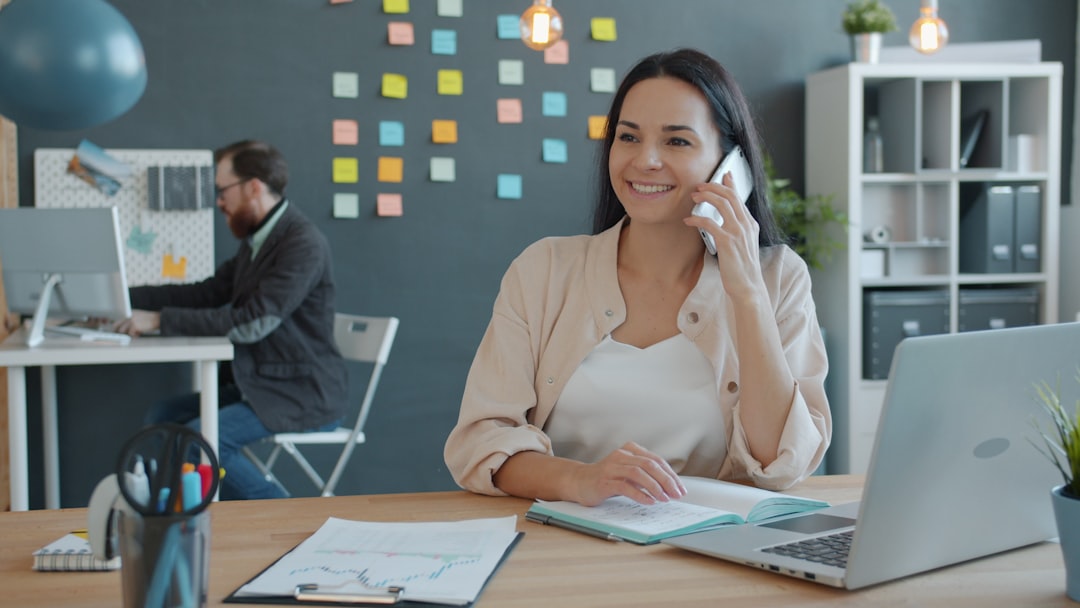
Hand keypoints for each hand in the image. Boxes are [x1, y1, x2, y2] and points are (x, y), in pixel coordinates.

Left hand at [113, 310, 160, 336]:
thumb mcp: (138, 317)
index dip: (116, 327)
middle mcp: (128, 315)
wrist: (157, 319)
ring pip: (122, 330)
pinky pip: (130, 333)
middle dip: (118, 332)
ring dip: (127, 334)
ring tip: (134, 334)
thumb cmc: (149, 320)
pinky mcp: (134, 325)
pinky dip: (134, 335)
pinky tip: (139, 334)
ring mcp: (130, 320)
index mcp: (128, 313)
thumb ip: (130, 321)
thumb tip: (123, 329)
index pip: (117, 320)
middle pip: (116, 325)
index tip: (116, 332)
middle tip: (122, 336)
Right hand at [568, 442, 685, 506]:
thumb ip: (646, 475)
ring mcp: (611, 467)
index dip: (671, 475)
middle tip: (677, 494)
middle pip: (650, 464)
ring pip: (638, 473)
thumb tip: (670, 487)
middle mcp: (621, 455)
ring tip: (664, 499)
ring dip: (655, 487)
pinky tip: (649, 501)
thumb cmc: (608, 478)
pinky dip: (639, 494)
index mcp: (630, 450)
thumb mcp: (629, 472)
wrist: (579, 481)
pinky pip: (625, 486)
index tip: (680, 488)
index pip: (656, 460)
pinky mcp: (604, 481)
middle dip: (666, 480)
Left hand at [685, 172, 762, 298]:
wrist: (748, 287)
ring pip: (721, 203)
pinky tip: (688, 220)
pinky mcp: (727, 242)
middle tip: (699, 186)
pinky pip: (709, 223)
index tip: (723, 175)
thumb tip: (724, 220)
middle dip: (713, 187)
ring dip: (705, 197)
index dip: (730, 184)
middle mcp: (746, 225)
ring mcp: (738, 232)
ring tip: (693, 196)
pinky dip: (696, 219)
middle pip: (730, 196)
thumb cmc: (742, 269)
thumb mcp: (743, 245)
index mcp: (751, 225)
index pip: (740, 197)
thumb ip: (737, 230)